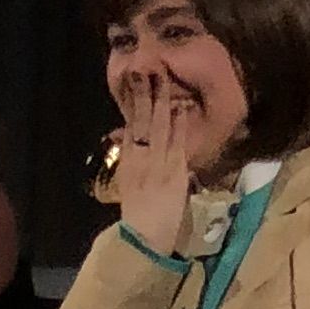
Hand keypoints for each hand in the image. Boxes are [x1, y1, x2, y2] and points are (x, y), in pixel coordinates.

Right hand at [110, 75, 203, 243]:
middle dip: (145, 95)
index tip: (135, 82)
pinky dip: (178, 126)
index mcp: (128, 162)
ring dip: (162, 103)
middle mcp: (140, 159)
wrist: (144, 238)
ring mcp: (157, 164)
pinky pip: (176, 144)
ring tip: (164, 80)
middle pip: (142, 121)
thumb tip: (128, 135)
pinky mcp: (174, 172)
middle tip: (146, 70)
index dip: (133, 103)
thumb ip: (133, 159)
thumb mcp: (130, 183)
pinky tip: (181, 108)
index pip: (130, 126)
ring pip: (159, 128)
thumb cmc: (139, 214)